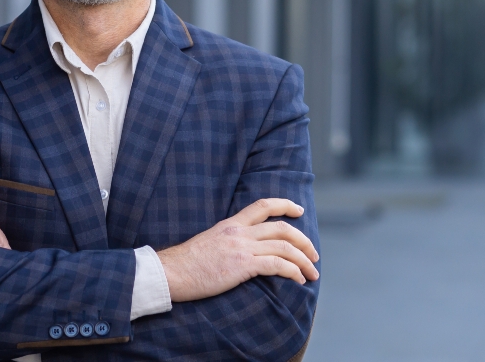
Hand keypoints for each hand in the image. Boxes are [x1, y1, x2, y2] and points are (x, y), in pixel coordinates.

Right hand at [157, 198, 318, 302]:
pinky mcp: (242, 266)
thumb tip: (239, 250)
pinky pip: (277, 265)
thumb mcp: (209, 241)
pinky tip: (299, 279)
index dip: (284, 205)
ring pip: (284, 247)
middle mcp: (239, 232)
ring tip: (312, 272)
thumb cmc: (185, 263)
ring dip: (304, 260)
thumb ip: (227, 240)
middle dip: (303, 241)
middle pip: (282, 229)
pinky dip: (293, 271)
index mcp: (231, 224)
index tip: (298, 210)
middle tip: (313, 254)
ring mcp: (242, 248)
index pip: (262, 206)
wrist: (171, 272)